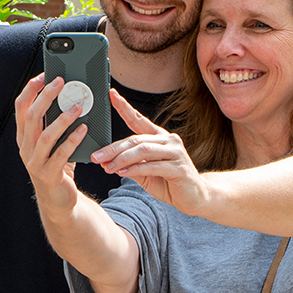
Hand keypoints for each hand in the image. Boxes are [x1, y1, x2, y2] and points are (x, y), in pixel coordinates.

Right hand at [14, 73, 87, 216]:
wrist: (57, 200)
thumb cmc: (57, 165)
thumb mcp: (52, 142)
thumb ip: (55, 123)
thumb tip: (70, 95)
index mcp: (24, 136)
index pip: (21, 107)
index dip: (30, 90)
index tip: (43, 75)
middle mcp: (25, 147)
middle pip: (32, 117)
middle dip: (46, 97)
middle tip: (60, 82)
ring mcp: (35, 162)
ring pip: (46, 135)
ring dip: (62, 118)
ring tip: (78, 106)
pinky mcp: (49, 174)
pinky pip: (61, 154)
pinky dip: (72, 140)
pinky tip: (84, 129)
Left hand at [90, 91, 209, 216]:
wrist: (195, 197)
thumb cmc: (169, 183)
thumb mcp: (146, 173)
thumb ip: (131, 165)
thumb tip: (107, 162)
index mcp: (159, 137)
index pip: (139, 119)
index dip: (125, 107)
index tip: (112, 95)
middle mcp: (168, 140)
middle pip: (136, 139)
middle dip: (114, 148)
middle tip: (97, 156)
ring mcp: (175, 152)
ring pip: (143, 150)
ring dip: (123, 159)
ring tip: (108, 167)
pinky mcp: (179, 167)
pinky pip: (153, 166)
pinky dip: (135, 169)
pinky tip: (123, 173)